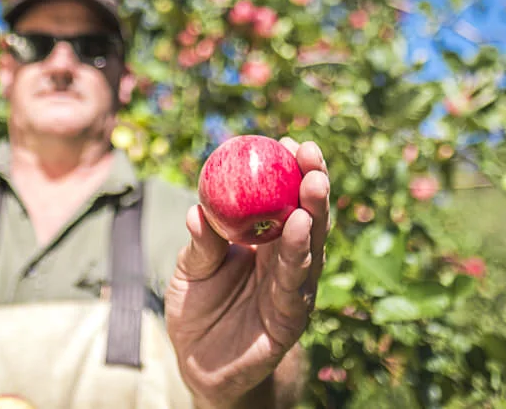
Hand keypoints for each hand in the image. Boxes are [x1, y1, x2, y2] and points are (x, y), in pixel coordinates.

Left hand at [164, 138, 329, 407]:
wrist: (199, 363)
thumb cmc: (197, 308)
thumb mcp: (191, 270)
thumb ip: (201, 244)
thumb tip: (196, 211)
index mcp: (265, 241)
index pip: (284, 199)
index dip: (290, 170)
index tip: (287, 141)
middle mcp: (285, 260)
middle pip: (307, 214)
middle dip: (313, 181)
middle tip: (309, 153)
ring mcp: (293, 287)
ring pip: (309, 245)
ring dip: (314, 212)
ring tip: (312, 184)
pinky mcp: (292, 317)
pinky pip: (296, 282)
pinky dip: (297, 254)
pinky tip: (299, 228)